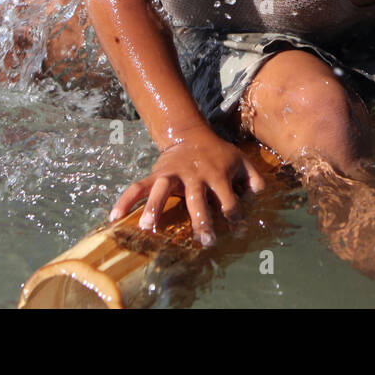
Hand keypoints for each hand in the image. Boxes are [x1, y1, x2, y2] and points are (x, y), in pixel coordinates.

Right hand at [110, 129, 265, 245]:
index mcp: (217, 174)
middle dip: (201, 220)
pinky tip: (114, 216)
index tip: (238, 230)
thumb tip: (260, 197)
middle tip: (205, 240)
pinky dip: (126, 200)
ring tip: (148, 227)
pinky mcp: (157, 174)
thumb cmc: (219, 154)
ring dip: (155, 207)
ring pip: (162, 190)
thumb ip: (254, 180)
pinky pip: (138, 187)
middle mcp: (194, 174)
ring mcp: (173, 173)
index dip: (234, 215)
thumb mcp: (242, 161)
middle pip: (196, 199)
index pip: (228, 199)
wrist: (192, 134)